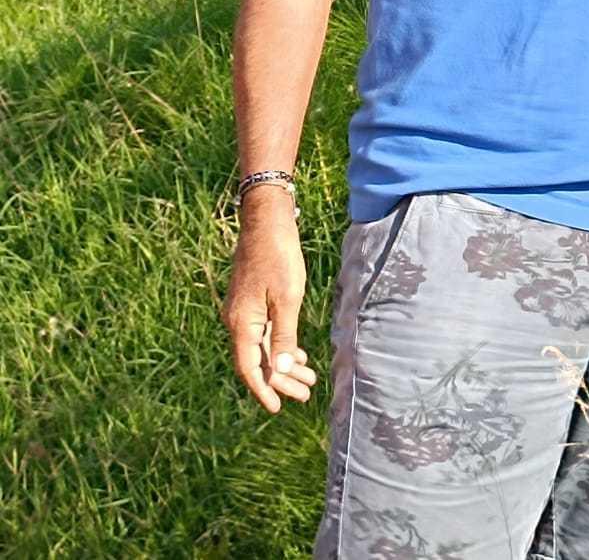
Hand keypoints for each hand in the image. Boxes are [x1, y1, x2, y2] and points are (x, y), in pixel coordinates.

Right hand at [221, 188, 315, 413]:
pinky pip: (265, 333)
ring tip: (307, 379)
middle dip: (281, 380)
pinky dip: (281, 346)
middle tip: (305, 395)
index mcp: (242, 324)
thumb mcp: (287, 298)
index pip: (250, 368)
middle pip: (258, 360)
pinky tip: (296, 355)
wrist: (266, 223)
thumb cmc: (278, 257)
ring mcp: (244, 312)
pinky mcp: (252, 302)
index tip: (278, 408)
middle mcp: (238, 322)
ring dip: (284, 364)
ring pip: (264, 347)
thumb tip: (280, 369)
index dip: (263, 389)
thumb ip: (284, 334)